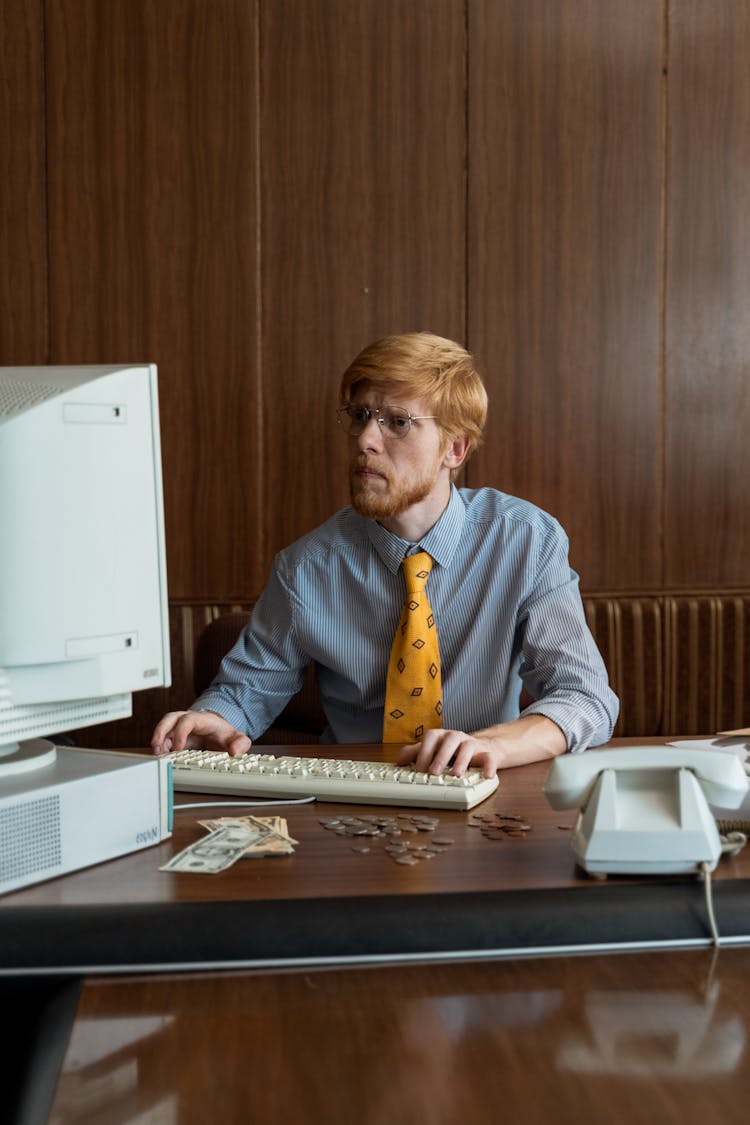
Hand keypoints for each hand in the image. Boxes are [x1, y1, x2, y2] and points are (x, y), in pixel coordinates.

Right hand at [150, 710, 251, 757]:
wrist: (220, 733)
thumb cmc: (225, 735)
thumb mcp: (238, 738)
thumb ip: (240, 743)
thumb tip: (234, 752)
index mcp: (203, 720)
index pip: (188, 720)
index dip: (181, 732)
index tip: (179, 748)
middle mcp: (188, 721)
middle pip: (170, 718)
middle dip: (161, 730)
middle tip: (156, 745)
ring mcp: (180, 728)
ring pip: (164, 727)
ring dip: (157, 739)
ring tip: (155, 753)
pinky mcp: (175, 736)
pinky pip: (164, 738)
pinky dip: (160, 746)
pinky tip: (159, 756)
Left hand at [397, 715, 567, 776]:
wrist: (484, 749)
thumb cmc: (454, 752)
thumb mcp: (434, 751)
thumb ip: (416, 754)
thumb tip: (398, 761)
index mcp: (443, 736)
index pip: (432, 737)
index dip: (424, 751)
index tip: (418, 769)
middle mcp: (458, 737)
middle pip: (450, 739)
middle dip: (441, 756)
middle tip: (433, 772)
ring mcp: (474, 745)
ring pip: (468, 746)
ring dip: (461, 760)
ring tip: (456, 774)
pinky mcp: (489, 754)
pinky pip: (491, 758)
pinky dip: (489, 767)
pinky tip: (486, 776)